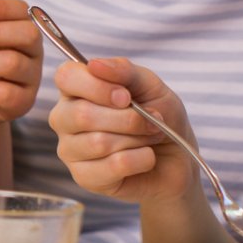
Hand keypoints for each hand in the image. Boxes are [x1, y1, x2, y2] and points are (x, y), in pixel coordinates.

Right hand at [48, 56, 196, 203]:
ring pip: (99, 142)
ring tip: (150, 138)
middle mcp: (64, 118)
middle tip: (152, 121)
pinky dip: (141, 160)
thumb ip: (124, 71)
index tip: (126, 96)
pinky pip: (113, 166)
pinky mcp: (84, 177)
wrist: (177, 158)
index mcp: (75, 89)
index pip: (66, 77)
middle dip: (129, 119)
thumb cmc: (160, 116)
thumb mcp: (150, 86)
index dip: (97, 86)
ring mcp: (70, 150)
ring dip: (138, 139)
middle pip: (82, 114)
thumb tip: (95, 65)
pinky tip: (145, 158)